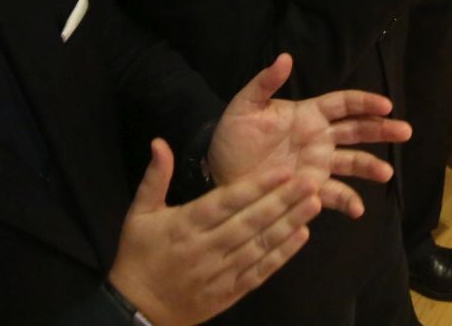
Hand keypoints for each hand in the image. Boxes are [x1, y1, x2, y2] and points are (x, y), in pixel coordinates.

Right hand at [107, 142, 319, 325]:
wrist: (137, 310)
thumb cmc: (139, 255)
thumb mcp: (139, 214)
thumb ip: (155, 178)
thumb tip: (159, 141)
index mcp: (185, 225)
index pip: (227, 203)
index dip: (256, 187)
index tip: (283, 171)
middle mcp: (205, 248)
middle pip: (250, 222)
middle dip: (283, 201)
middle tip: (311, 182)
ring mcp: (219, 273)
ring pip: (259, 246)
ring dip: (289, 224)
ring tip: (314, 204)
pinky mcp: (229, 293)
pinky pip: (259, 271)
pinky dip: (281, 255)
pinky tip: (300, 236)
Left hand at [205, 53, 408, 219]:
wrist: (217, 172)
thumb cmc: (232, 135)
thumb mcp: (244, 106)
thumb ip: (265, 83)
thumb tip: (285, 58)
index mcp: (308, 115)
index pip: (344, 104)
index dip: (365, 103)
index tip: (386, 105)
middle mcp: (319, 139)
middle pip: (358, 131)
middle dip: (382, 130)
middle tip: (405, 131)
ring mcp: (317, 165)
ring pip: (352, 163)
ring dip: (371, 166)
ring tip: (386, 172)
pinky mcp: (309, 190)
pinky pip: (334, 195)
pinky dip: (348, 201)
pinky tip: (358, 209)